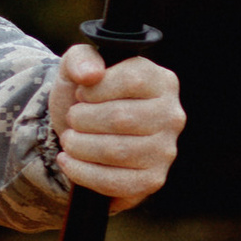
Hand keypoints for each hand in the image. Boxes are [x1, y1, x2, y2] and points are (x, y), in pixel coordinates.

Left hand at [49, 42, 183, 210]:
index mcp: (161, 81)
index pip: (131, 81)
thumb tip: (91, 74)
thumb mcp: (77, 67)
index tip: (81, 94)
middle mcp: (171, 115)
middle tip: (72, 119)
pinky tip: (69, 161)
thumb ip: (81, 58)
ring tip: (70, 139)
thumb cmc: (85, 95)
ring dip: (79, 146)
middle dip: (82, 119)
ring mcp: (165, 150)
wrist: (81, 130)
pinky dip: (83, 173)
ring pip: (116, 151)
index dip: (95, 89)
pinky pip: (115, 182)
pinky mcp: (152, 179)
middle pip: (121, 118)